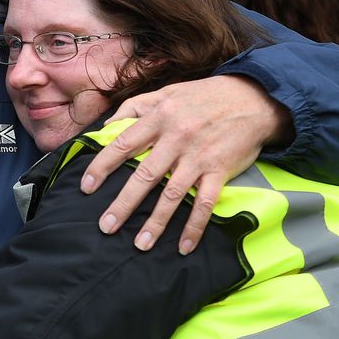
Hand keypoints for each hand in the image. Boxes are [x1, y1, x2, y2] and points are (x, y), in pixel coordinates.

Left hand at [82, 74, 292, 254]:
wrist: (253, 99)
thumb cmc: (202, 97)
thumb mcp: (165, 93)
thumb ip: (134, 108)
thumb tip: (107, 127)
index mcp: (158, 118)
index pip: (122, 144)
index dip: (102, 166)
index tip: (86, 187)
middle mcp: (176, 138)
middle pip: (144, 176)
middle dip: (123, 204)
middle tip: (106, 226)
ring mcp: (198, 157)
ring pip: (172, 195)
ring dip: (156, 222)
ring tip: (140, 244)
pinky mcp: (220, 171)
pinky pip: (204, 203)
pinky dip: (194, 226)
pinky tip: (184, 246)